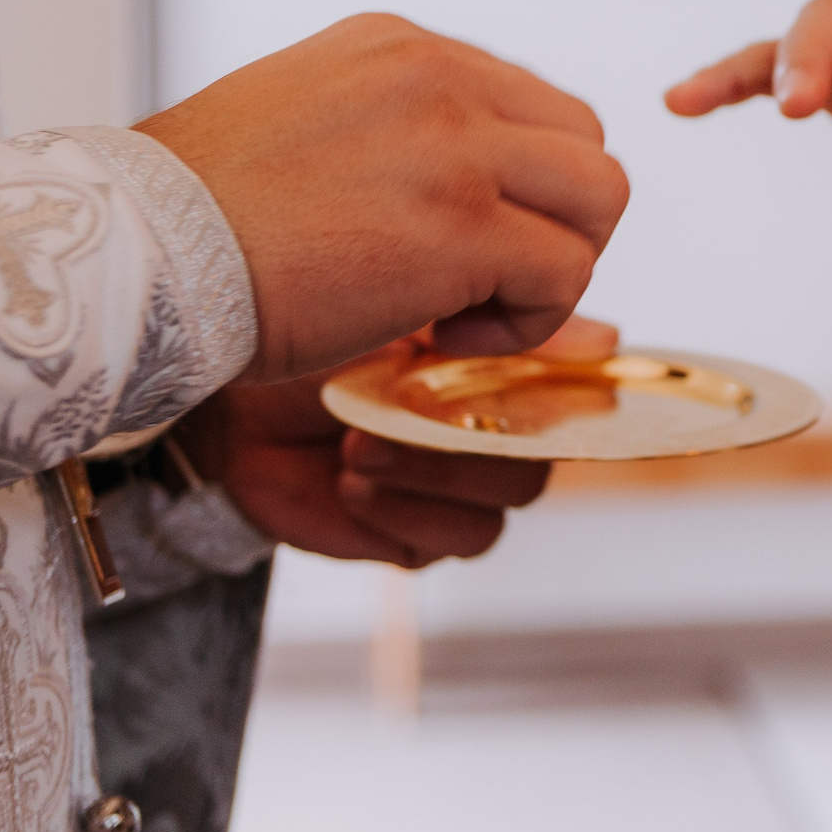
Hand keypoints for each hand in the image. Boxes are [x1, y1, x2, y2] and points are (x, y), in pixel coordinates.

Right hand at [137, 14, 629, 382]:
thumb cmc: (192, 219)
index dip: (518, 185)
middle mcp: (439, 77)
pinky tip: (447, 342)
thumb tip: (453, 186)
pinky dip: (529, 322)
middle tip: (485, 284)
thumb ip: (386, 133)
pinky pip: (566, 271)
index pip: (528, 102)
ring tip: (472, 316)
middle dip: (557, 222)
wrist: (137, 257)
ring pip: (600, 197)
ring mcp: (458, 145)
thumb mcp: (301, 128)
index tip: (458, 241)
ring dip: (555, 268)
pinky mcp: (465, 225)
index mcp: (399, 48)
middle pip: (584, 141)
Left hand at [174, 315, 618, 567]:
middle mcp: (497, 420)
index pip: (583, 381)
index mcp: (507, 358)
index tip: (504, 351)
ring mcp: (463, 477)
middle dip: (485, 419)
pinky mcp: (422, 530)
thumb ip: (506, 318)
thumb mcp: (410, 294)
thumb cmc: (308, 317)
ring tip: (360, 437)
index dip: (565, 379)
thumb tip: (607, 338)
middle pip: (557, 441)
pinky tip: (351, 478)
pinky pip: (465, 537)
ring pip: (517, 490)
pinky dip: (408, 508)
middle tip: (412, 398)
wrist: (224, 390)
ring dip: (437, 464)